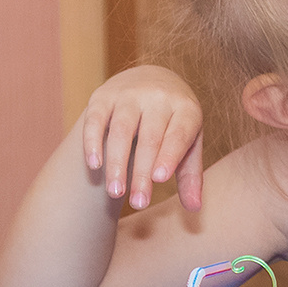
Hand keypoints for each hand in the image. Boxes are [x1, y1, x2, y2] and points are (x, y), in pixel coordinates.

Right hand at [80, 65, 204, 210]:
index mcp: (185, 108)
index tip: (159, 179)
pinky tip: (94, 166)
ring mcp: (129, 94)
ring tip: (116, 192)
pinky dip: (93, 142)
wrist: (151, 78)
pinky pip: (96, 119)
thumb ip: (190, 174)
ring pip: (121, 130)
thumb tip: (194, 207)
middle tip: (138, 203)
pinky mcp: (103, 96)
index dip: (169, 155)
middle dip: (142, 172)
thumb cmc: (173, 122)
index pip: (179, 133)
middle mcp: (158, 97)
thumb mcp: (189, 142)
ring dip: (117, 163)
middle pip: (149, 138)